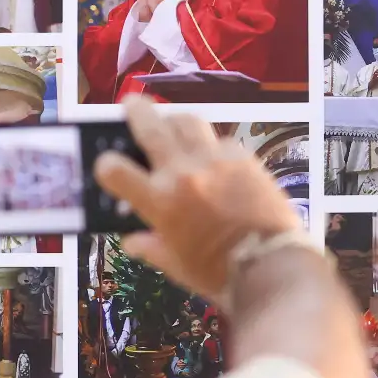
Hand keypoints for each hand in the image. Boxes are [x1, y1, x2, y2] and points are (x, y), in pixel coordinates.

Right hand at [93, 97, 307, 301]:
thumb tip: (132, 240)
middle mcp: (183, 172)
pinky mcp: (243, 158)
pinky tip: (212, 157)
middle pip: (151, 126)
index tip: (108, 165)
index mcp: (159, 201)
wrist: (270, 264)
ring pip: (187, 121)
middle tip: (132, 104)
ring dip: (174, 119)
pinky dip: (210, 145)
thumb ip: (151, 247)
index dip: (106, 165)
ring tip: (171, 122)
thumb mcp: (176, 266)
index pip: (115, 169)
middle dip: (136, 111)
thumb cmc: (218, 273)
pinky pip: (220, 141)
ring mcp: (214, 160)